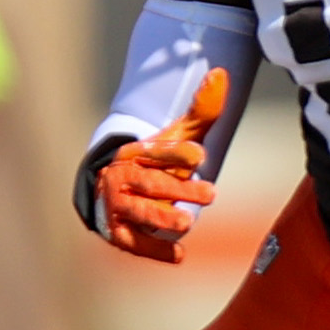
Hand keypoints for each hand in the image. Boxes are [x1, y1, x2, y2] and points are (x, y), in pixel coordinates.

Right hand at [93, 69, 227, 261]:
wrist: (108, 190)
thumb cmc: (153, 161)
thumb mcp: (176, 135)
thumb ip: (201, 111)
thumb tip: (221, 74)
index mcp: (136, 151)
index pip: (156, 150)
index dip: (175, 153)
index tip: (199, 156)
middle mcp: (122, 177)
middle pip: (151, 183)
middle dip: (179, 189)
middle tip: (211, 194)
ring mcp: (117, 205)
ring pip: (140, 211)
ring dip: (161, 218)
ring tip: (186, 223)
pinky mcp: (117, 232)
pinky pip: (134, 243)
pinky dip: (154, 250)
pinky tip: (178, 255)